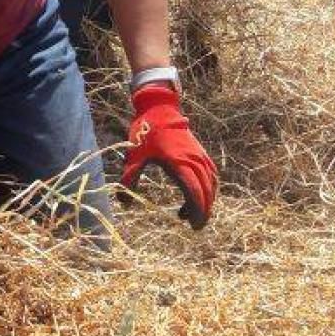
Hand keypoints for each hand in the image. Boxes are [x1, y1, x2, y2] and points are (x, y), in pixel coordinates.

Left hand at [121, 83, 215, 229]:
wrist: (160, 108)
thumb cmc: (146, 131)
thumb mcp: (134, 156)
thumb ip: (129, 179)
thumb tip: (124, 202)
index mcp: (179, 162)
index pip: (194, 191)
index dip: (197, 210)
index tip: (194, 225)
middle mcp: (194, 160)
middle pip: (206, 190)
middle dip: (204, 210)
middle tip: (196, 226)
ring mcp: (199, 155)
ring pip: (211, 183)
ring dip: (205, 200)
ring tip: (189, 214)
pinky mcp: (200, 152)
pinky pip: (211, 173)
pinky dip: (208, 187)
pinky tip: (197, 195)